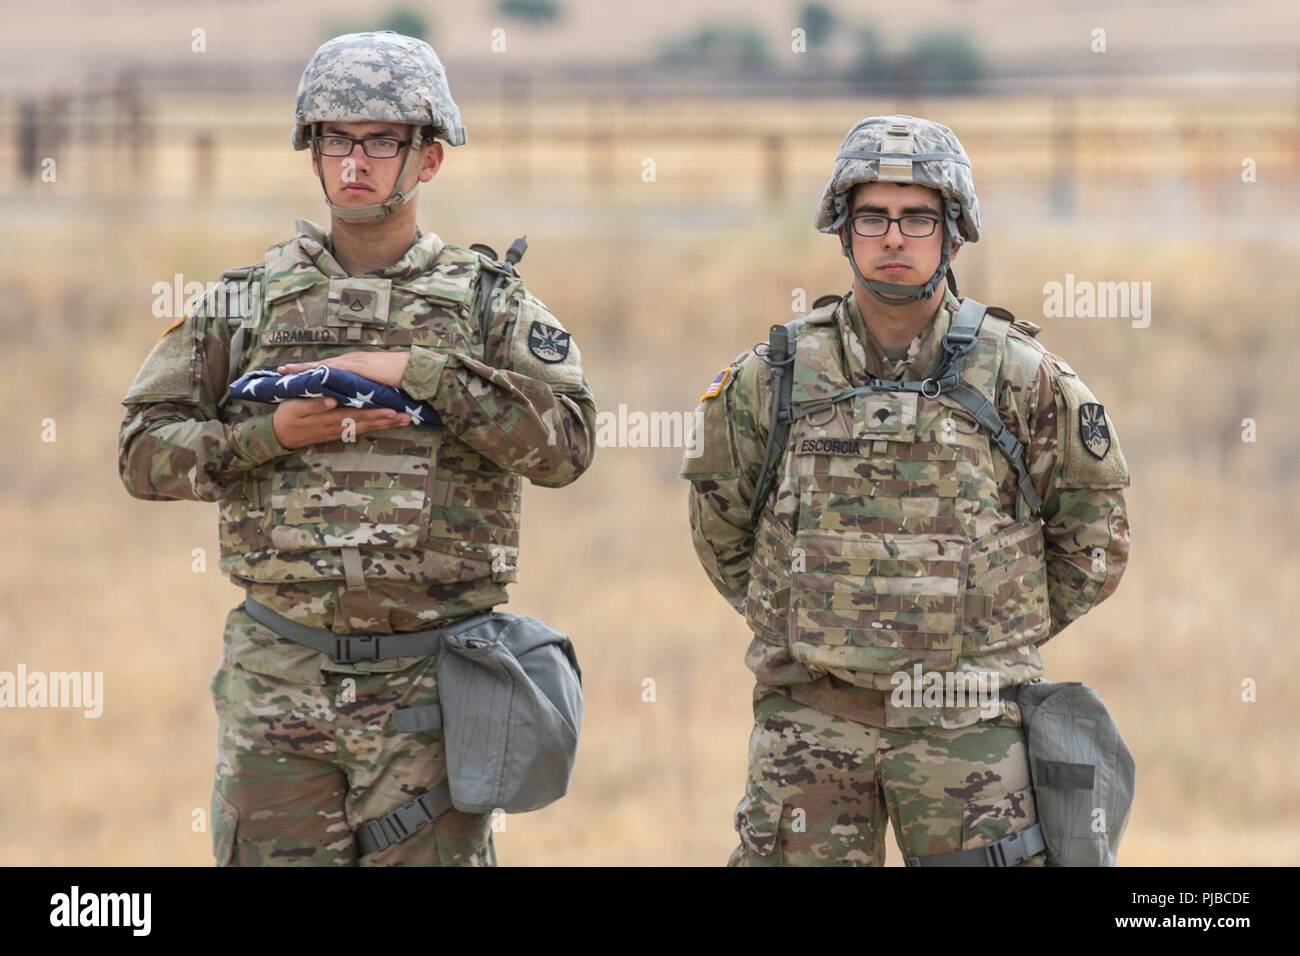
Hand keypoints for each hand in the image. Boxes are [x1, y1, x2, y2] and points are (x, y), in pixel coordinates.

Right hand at [271, 396, 410, 449]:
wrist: (279, 435)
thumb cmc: (286, 416)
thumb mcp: (295, 407)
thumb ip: (314, 404)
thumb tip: (333, 399)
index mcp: (331, 418)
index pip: (358, 414)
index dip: (376, 413)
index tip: (392, 410)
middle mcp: (339, 426)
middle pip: (368, 423)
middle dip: (388, 420)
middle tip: (408, 416)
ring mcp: (340, 431)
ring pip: (367, 427)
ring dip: (386, 425)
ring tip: (405, 420)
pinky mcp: (339, 432)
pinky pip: (361, 429)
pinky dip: (376, 426)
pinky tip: (388, 424)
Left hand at [277, 350, 410, 387]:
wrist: (415, 370)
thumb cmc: (402, 375)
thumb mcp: (380, 381)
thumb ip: (367, 386)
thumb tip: (359, 393)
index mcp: (358, 363)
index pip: (331, 367)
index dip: (313, 369)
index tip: (295, 372)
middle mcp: (354, 360)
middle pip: (322, 364)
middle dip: (302, 368)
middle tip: (281, 370)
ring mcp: (356, 363)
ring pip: (324, 366)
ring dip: (306, 369)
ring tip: (287, 372)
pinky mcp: (359, 368)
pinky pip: (335, 370)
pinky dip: (320, 372)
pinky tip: (307, 376)